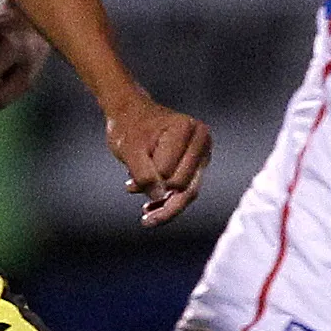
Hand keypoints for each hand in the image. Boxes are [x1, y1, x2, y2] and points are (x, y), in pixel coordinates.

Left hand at [105, 95, 211, 226]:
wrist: (129, 115)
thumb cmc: (129, 128)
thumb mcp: (129, 150)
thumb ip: (144, 175)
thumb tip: (162, 198)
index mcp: (188, 130)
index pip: (172, 175)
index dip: (150, 182)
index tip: (130, 178)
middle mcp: (201, 141)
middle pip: (185, 188)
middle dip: (158, 196)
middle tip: (132, 190)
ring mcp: (201, 154)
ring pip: (187, 194)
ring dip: (164, 206)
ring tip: (145, 214)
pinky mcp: (195, 166)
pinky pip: (185, 192)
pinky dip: (166, 202)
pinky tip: (149, 208)